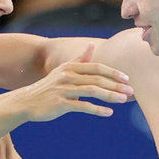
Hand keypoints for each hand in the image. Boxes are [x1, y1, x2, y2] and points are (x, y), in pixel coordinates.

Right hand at [17, 43, 132, 121]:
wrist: (26, 102)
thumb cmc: (47, 87)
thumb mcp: (62, 70)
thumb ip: (79, 59)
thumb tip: (91, 45)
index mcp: (70, 67)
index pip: (96, 67)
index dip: (112, 72)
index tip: (127, 78)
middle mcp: (67, 76)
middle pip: (97, 79)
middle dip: (116, 85)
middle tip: (131, 91)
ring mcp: (63, 90)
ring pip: (92, 91)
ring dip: (110, 96)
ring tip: (123, 100)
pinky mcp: (60, 104)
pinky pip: (82, 106)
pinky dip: (97, 109)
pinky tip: (108, 112)